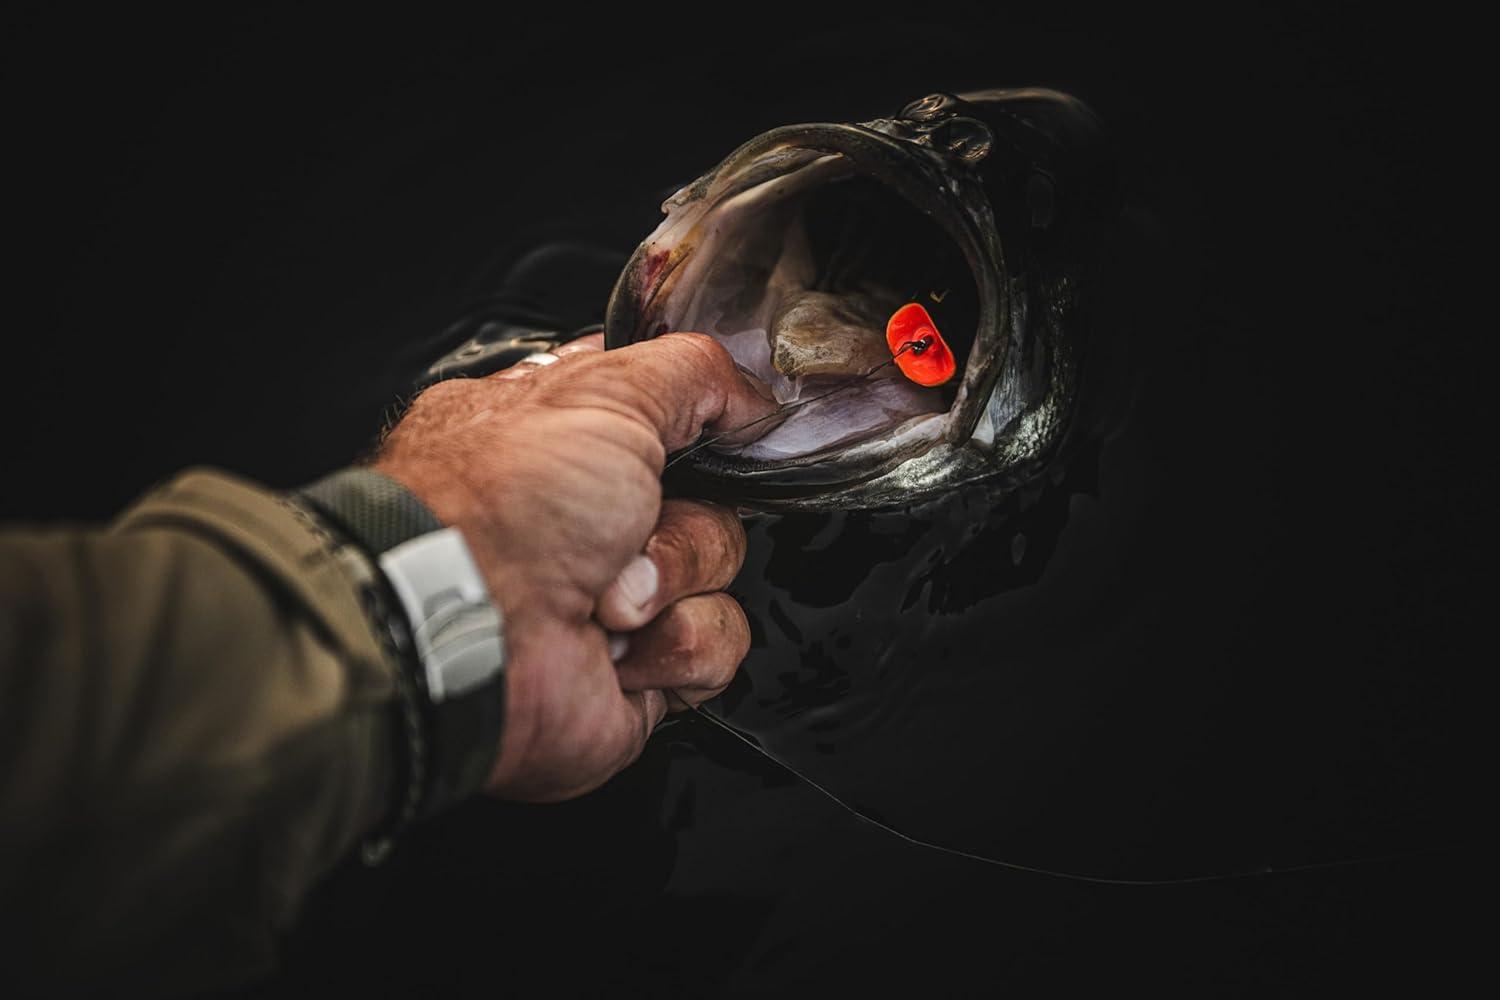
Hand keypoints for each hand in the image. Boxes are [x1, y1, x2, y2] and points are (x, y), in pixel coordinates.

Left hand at [373, 332, 778, 800]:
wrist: (465, 634)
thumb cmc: (503, 505)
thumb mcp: (602, 392)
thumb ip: (691, 371)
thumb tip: (751, 396)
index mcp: (575, 437)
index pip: (675, 415)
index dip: (708, 424)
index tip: (726, 432)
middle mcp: (594, 516)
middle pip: (714, 499)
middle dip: (689, 520)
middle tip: (634, 525)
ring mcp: (617, 595)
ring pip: (722, 571)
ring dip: (677, 582)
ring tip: (612, 599)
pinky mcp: (640, 666)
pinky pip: (714, 645)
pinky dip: (677, 644)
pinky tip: (621, 646)